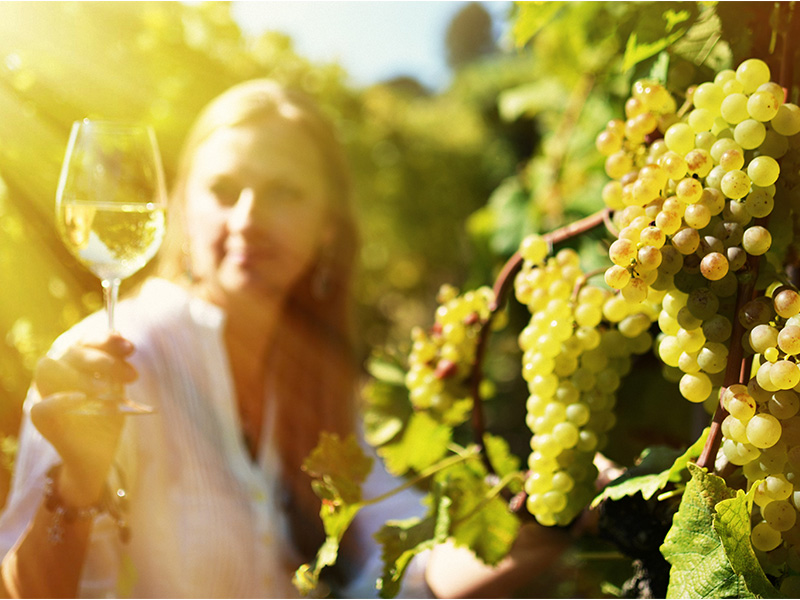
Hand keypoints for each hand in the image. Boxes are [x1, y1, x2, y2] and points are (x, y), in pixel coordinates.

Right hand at [30, 333, 136, 505]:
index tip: (130, 348)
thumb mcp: (117, 390)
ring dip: (81, 376)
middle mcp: (58, 375)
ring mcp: (46, 394)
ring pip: (49, 368)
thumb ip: (115, 365)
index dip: (105, 340)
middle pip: (70, 352)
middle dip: (103, 360)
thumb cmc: (107, 418)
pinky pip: (42, 406)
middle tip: (129, 376)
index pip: (85, 342)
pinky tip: (81, 400)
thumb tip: (118, 334)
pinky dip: (60, 401)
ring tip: (105, 391)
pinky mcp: (42, 419)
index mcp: (76, 365)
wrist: (98, 454)